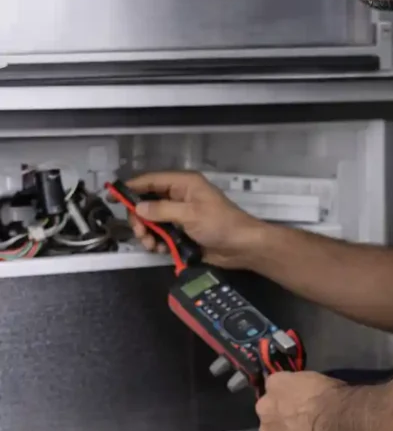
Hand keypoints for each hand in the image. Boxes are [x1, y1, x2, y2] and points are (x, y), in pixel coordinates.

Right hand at [123, 170, 259, 270]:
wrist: (241, 247)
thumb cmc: (220, 224)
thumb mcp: (190, 214)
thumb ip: (162, 210)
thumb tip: (138, 208)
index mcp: (184, 184)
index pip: (151, 181)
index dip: (131, 187)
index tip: (112, 196)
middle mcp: (179, 196)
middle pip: (147, 203)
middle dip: (140, 219)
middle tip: (141, 233)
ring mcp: (180, 215)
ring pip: (152, 221)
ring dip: (148, 233)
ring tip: (152, 245)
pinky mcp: (182, 232)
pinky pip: (161, 234)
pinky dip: (157, 242)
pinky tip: (162, 250)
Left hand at [256, 371, 346, 430]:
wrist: (339, 424)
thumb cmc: (332, 397)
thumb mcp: (315, 379)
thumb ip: (301, 387)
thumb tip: (303, 395)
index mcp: (275, 384)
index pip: (274, 387)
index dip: (286, 397)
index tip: (297, 403)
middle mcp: (264, 408)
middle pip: (269, 414)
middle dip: (280, 419)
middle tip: (299, 425)